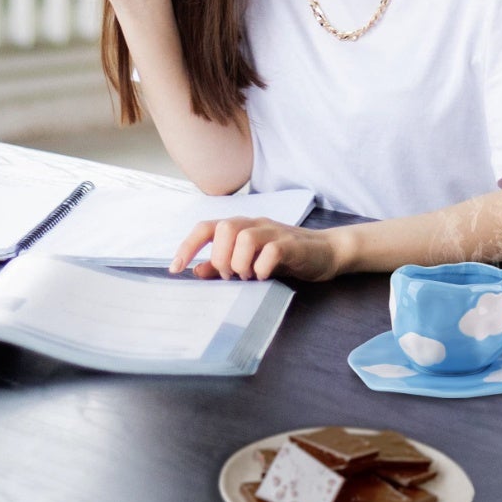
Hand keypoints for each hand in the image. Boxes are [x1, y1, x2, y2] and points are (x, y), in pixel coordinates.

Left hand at [169, 217, 342, 281]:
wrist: (326, 252)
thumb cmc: (284, 258)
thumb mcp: (250, 263)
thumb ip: (223, 267)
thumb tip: (195, 271)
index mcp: (240, 227)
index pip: (206, 228)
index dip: (188, 246)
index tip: (176, 268)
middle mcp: (254, 224)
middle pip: (224, 228)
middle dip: (221, 257)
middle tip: (232, 276)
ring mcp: (274, 232)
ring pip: (244, 237)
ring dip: (240, 263)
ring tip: (248, 277)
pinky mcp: (291, 245)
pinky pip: (270, 251)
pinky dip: (261, 267)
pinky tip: (264, 276)